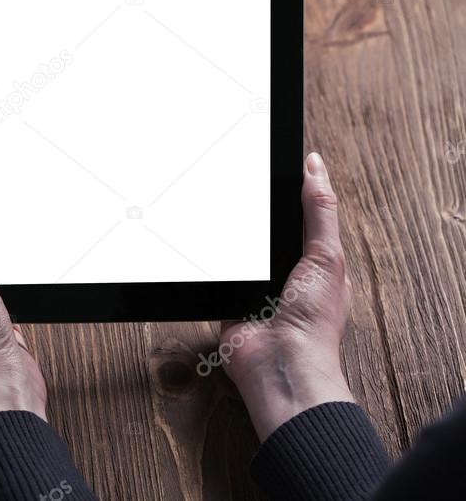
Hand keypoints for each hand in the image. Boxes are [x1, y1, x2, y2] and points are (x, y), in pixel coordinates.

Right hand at [219, 152, 354, 439]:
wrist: (280, 364)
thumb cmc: (313, 321)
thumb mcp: (325, 256)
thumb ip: (320, 212)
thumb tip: (315, 166)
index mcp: (316, 263)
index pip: (301, 218)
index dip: (288, 196)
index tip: (269, 167)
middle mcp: (286, 275)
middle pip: (265, 233)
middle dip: (253, 217)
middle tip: (236, 190)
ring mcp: (256, 289)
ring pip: (239, 251)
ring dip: (232, 243)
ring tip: (219, 220)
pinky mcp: (229, 301)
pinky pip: (216, 274)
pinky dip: (211, 265)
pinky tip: (206, 253)